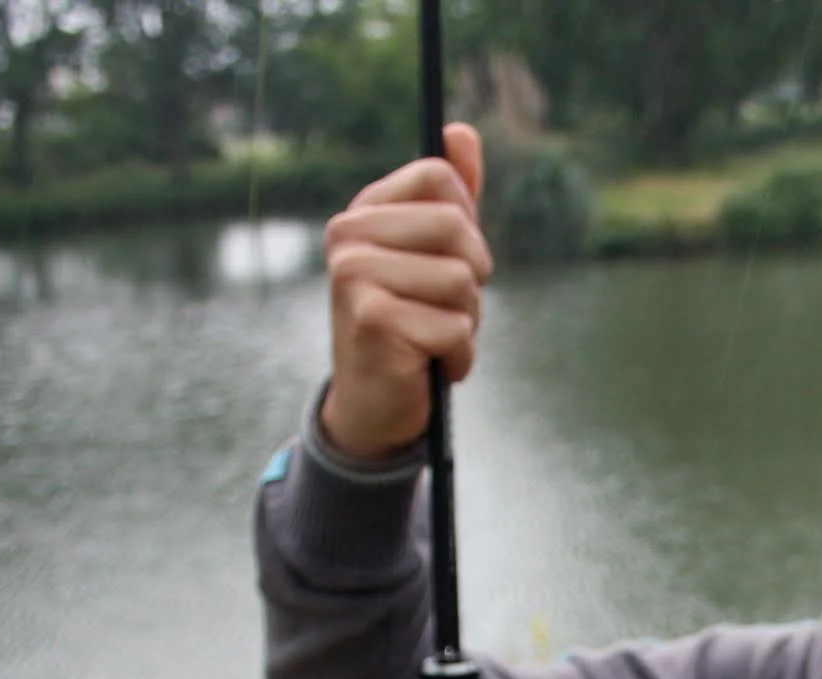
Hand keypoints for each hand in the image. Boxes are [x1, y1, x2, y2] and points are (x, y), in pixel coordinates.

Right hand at [318, 122, 491, 461]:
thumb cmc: (410, 323)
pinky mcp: (373, 322)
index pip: (439, 176)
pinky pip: (455, 328)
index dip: (468, 221)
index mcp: (363, 213)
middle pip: (457, 227)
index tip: (453, 257)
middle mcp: (348, 238)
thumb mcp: (432, 256)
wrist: (374, 403)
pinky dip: (458, 357)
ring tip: (435, 338)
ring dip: (467, 322)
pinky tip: (431, 365)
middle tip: (447, 308)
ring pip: (461, 281)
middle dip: (473, 277)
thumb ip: (451, 197)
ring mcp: (355, 278)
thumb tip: (461, 132)